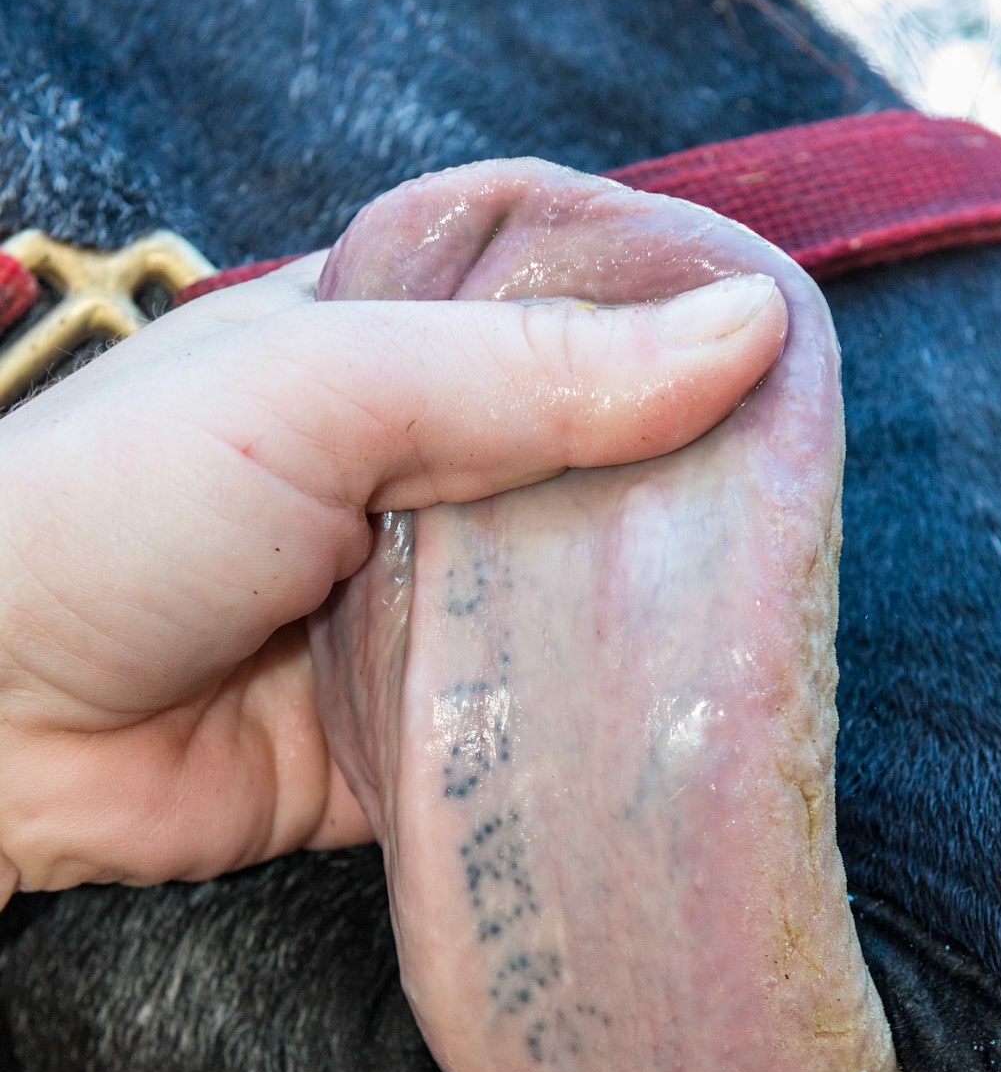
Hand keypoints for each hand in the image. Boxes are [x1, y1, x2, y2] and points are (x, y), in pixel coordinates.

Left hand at [0, 228, 785, 904]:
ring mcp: (409, 619)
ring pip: (574, 619)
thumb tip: (747, 335)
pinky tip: (681, 750)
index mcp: (388, 352)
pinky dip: (584, 753)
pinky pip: (523, 747)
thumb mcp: (322, 391)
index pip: (567, 318)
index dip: (679, 335)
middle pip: (592, 476)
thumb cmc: (116, 507)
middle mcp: (411, 480)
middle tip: (814, 536)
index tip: (801, 370)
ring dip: (648, 637)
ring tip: (782, 645)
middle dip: (688, 506)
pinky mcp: (401, 746)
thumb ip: (525, 373)